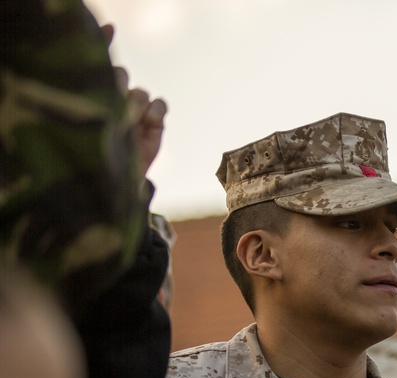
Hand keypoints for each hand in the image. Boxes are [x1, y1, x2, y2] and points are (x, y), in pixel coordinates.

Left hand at [102, 24, 167, 178]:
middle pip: (118, 75)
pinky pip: (160, 104)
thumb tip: (109, 41)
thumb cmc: (95, 152)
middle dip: (116, 88)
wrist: (115, 183)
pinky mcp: (155, 125)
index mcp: (92, 99)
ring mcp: (135, 113)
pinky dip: (156, 111)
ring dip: (135, 106)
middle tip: (113, 108)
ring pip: (139, 92)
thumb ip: (100, 87)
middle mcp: (113, 101)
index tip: (109, 29)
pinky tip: (149, 123)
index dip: (103, 42)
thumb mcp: (91, 118)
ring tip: (129, 124)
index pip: (97, 65)